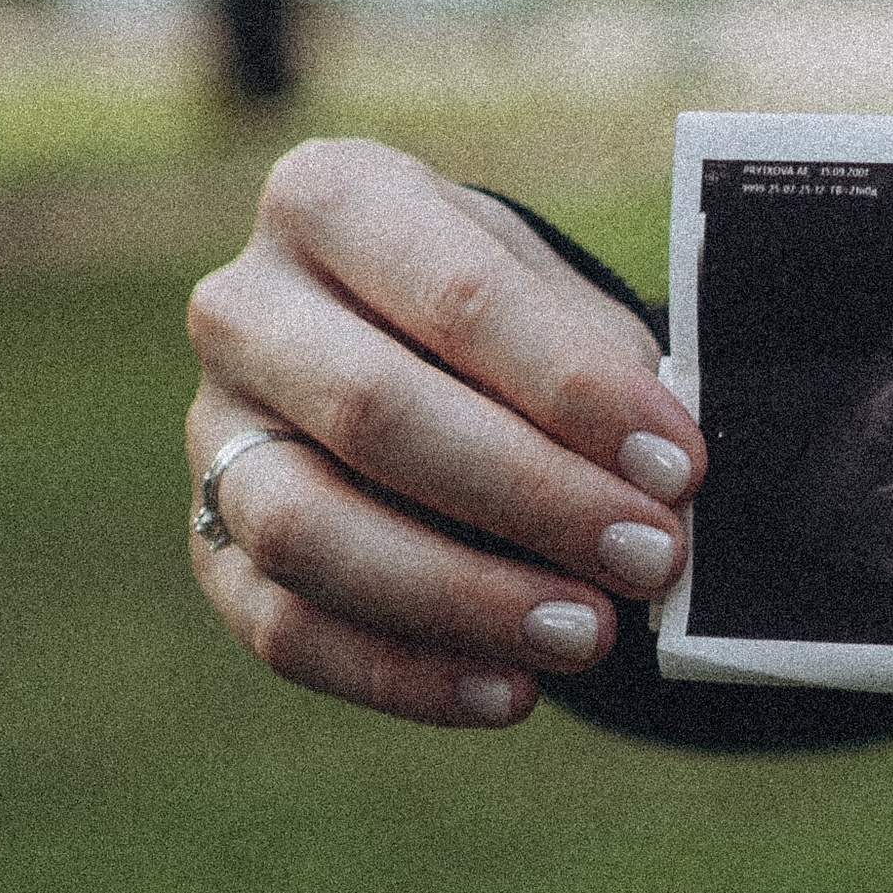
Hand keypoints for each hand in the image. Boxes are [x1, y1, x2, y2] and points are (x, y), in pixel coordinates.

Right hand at [184, 140, 702, 727]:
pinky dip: (405, 675)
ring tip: (591, 636)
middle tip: (652, 559)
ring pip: (308, 531)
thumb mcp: (562, 302)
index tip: (678, 467)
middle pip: (374, 413)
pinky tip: (511, 692)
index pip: (455, 296)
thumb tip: (666, 481)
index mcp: (334, 200)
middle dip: (532, 499)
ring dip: (462, 598)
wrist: (424, 362)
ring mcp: (216, 432)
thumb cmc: (511, 328)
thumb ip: (606, 373)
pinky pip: (286, 629)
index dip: (573, 392)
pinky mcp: (213, 545)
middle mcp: (246, 308)